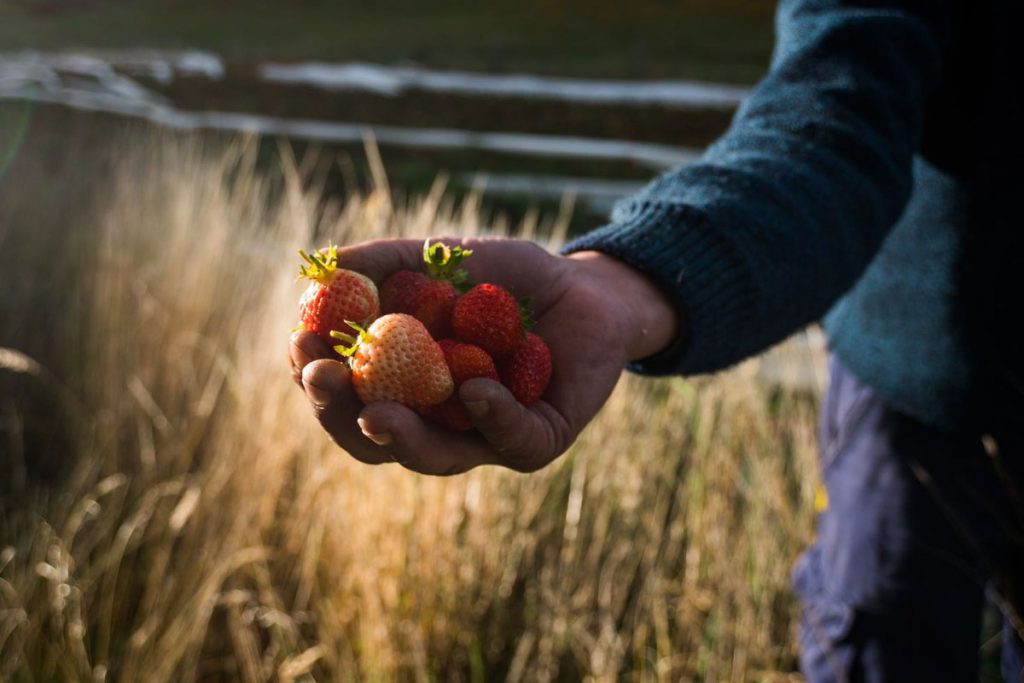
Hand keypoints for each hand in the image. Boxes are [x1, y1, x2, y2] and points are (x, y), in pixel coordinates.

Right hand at [288, 237, 679, 474]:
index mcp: (403, 386)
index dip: (315, 378)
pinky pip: (510, 439)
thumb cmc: (507, 279)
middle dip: (340, 414)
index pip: (346, 396)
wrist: (586, 287)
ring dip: (402, 438)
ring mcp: (485, 437)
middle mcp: (437, 422)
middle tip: (323, 379)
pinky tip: (473, 389)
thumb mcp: (442, 259)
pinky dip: (490, 415)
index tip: (298, 340)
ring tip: (377, 413)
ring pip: (435, 456)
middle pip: (375, 439)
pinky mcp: (538, 440)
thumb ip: (387, 262)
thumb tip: (321, 266)